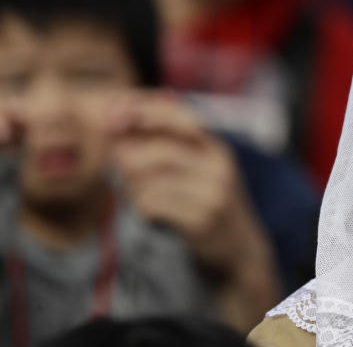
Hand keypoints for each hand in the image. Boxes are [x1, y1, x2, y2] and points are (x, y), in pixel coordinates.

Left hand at [110, 91, 278, 329]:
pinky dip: (140, 207)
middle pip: (160, 152)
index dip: (143, 112)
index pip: (179, 117)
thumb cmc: (209, 201)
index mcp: (216, 148)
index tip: (112, 114)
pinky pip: (154, 207)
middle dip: (128, 154)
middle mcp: (218, 167)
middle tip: (113, 161)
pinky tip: (146, 212)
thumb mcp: (203, 166)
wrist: (240, 249)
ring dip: (132, 186)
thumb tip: (140, 103)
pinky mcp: (201, 221)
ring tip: (132, 191)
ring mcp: (212, 194)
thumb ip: (173, 138)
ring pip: (152, 181)